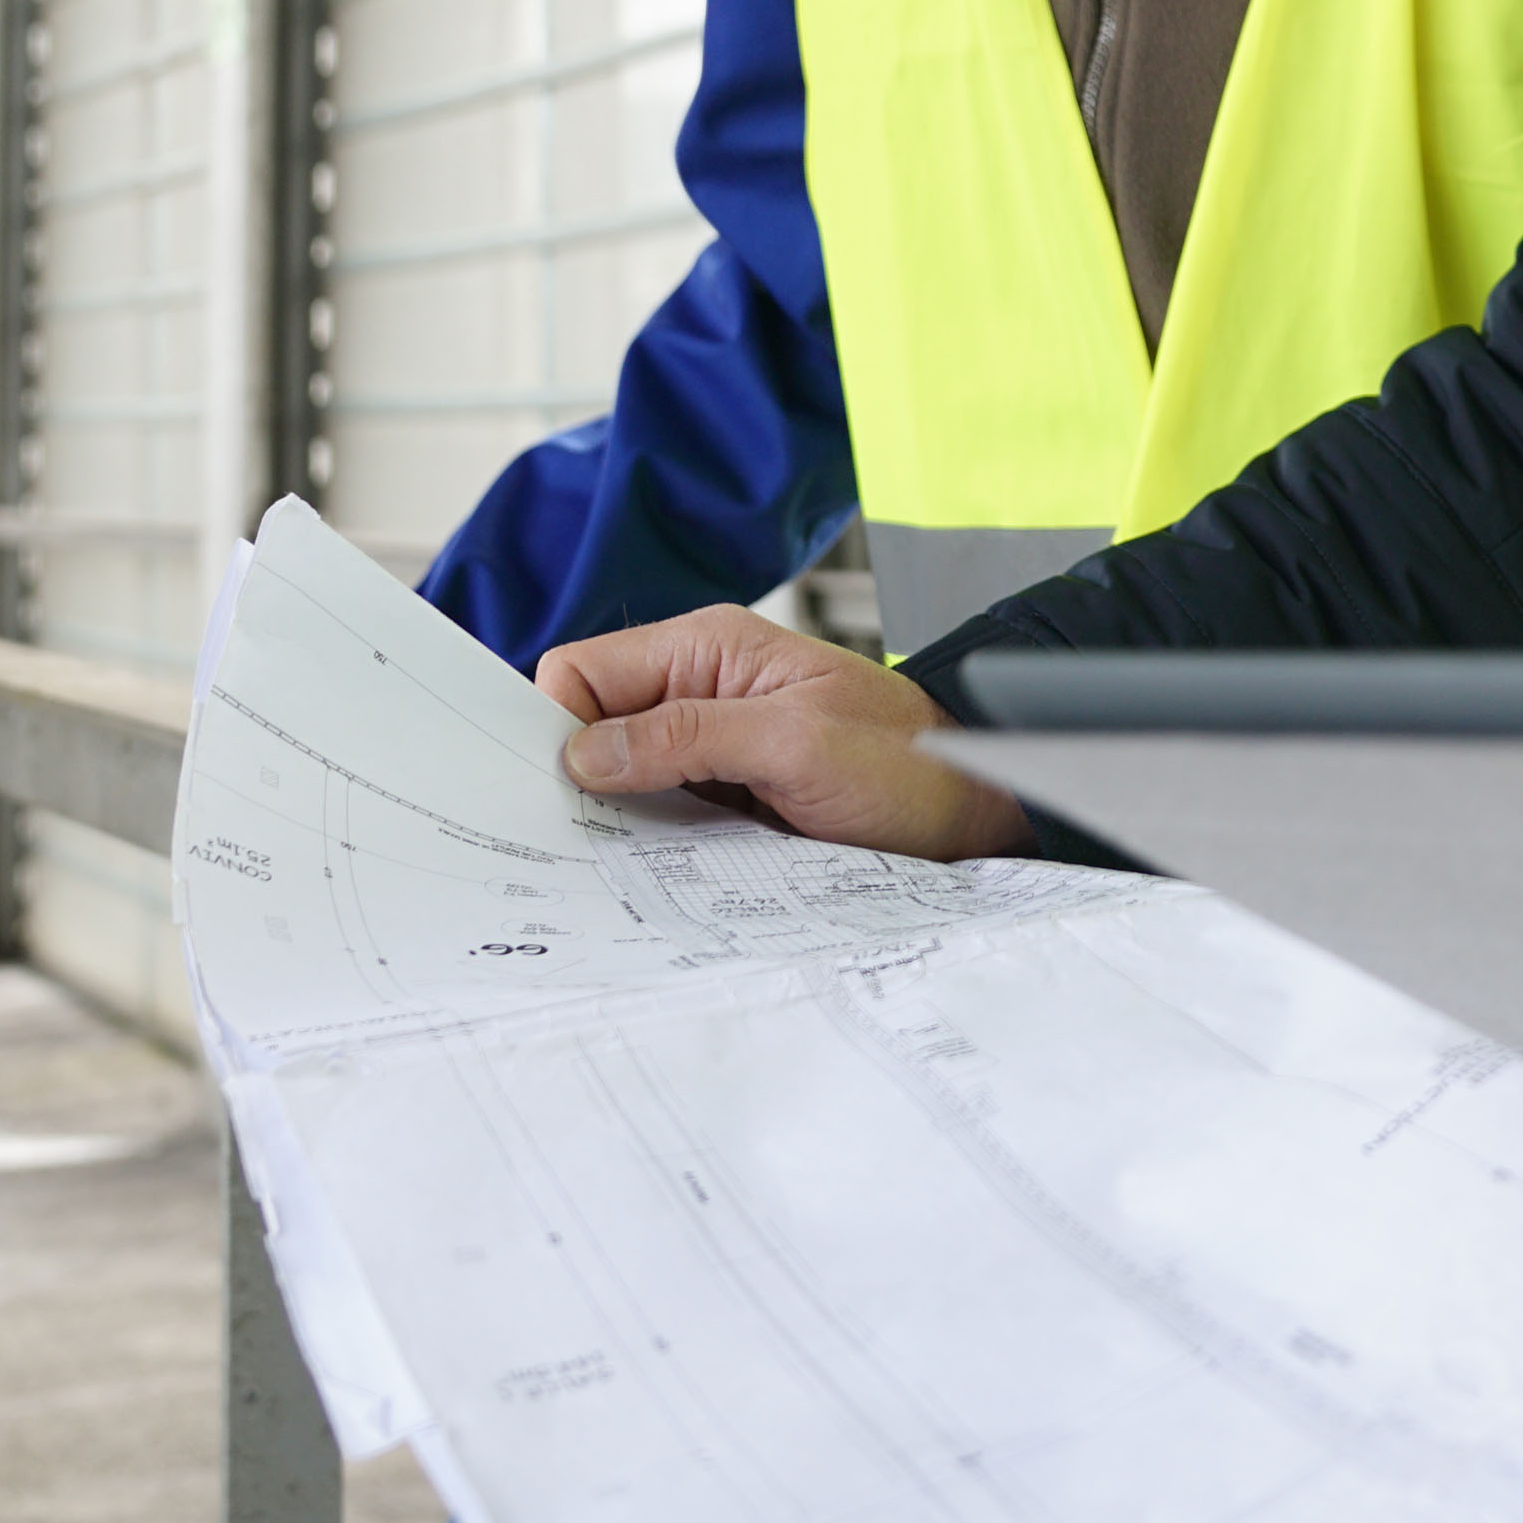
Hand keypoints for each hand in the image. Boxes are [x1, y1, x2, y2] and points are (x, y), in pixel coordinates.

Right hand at [536, 602, 1028, 859]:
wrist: (976, 811)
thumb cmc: (907, 763)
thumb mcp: (797, 744)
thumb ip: (690, 738)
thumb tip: (583, 753)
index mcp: (707, 648)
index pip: (582, 671)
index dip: (553, 725)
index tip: (546, 789)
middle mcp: (700, 690)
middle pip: (590, 726)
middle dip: (574, 778)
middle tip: (564, 840)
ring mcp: (711, 747)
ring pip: (618, 776)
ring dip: (610, 817)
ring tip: (604, 864)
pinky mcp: (725, 797)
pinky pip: (657, 814)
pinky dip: (645, 842)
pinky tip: (646, 874)